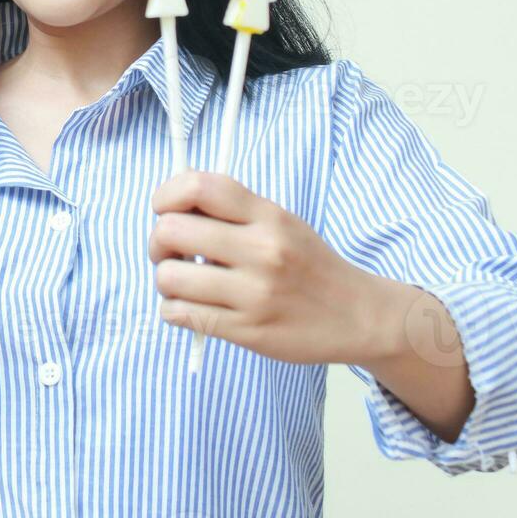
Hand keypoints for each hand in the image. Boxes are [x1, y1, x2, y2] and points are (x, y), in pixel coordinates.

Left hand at [148, 170, 395, 365]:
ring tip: (182, 284)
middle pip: (171, 231)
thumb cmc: (308, 266)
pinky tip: (190, 307)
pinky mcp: (247, 331)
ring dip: (165, 280)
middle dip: (157, 242)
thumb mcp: (280, 222)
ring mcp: (254, 293)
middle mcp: (262, 250)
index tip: (164, 209)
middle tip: (170, 253)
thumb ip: (232, 211)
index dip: (165, 195)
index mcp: (268, 215)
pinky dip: (173, 310)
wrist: (358, 315)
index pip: (198, 186)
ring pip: (169, 278)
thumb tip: (170, 204)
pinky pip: (180, 315)